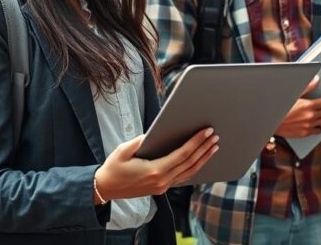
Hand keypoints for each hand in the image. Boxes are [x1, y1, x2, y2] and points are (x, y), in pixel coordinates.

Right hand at [95, 128, 218, 200]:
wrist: (105, 188)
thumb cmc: (113, 168)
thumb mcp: (123, 150)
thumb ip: (139, 141)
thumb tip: (154, 132)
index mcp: (155, 170)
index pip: (182, 154)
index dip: (196, 142)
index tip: (206, 132)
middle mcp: (162, 181)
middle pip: (190, 163)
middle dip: (204, 148)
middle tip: (215, 136)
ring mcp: (162, 187)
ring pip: (189, 172)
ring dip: (203, 159)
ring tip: (214, 146)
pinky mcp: (161, 188)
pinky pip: (182, 177)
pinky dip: (194, 167)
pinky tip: (200, 159)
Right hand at [276, 76, 320, 137]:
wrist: (270, 121)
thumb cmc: (279, 107)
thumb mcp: (293, 94)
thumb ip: (307, 87)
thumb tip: (316, 80)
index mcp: (308, 105)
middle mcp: (310, 117)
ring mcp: (308, 126)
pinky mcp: (305, 133)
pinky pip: (318, 130)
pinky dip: (319, 126)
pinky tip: (316, 122)